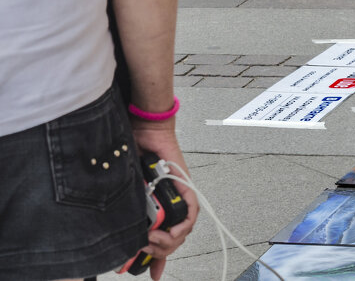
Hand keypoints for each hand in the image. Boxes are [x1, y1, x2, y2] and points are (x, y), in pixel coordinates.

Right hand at [129, 124, 197, 280]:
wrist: (144, 132)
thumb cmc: (134, 154)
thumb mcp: (127, 191)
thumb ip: (128, 211)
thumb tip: (118, 232)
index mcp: (157, 206)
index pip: (164, 238)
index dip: (159, 258)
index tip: (154, 273)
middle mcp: (171, 202)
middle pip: (175, 238)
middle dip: (161, 251)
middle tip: (146, 249)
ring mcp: (180, 194)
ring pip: (184, 229)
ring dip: (170, 241)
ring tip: (154, 240)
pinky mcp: (186, 185)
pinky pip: (191, 211)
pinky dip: (184, 224)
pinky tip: (174, 231)